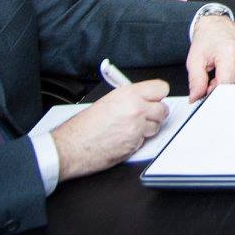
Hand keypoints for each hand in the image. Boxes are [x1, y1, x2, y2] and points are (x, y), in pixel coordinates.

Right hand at [51, 80, 169, 180]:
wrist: (71, 147)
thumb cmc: (83, 126)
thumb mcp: (108, 101)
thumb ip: (130, 98)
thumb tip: (145, 98)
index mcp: (128, 94)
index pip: (161, 88)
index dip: (158, 95)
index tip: (155, 98)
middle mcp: (136, 109)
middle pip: (163, 109)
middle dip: (155, 113)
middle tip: (144, 115)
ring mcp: (137, 128)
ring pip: (156, 126)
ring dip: (147, 128)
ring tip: (128, 128)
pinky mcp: (135, 145)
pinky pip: (145, 141)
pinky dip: (137, 141)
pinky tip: (123, 138)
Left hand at [187, 14, 234, 98]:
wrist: (215, 23)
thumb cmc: (206, 40)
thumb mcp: (194, 60)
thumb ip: (196, 80)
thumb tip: (196, 97)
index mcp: (227, 52)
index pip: (227, 83)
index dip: (217, 90)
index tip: (210, 86)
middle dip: (227, 88)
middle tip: (217, 80)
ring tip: (229, 75)